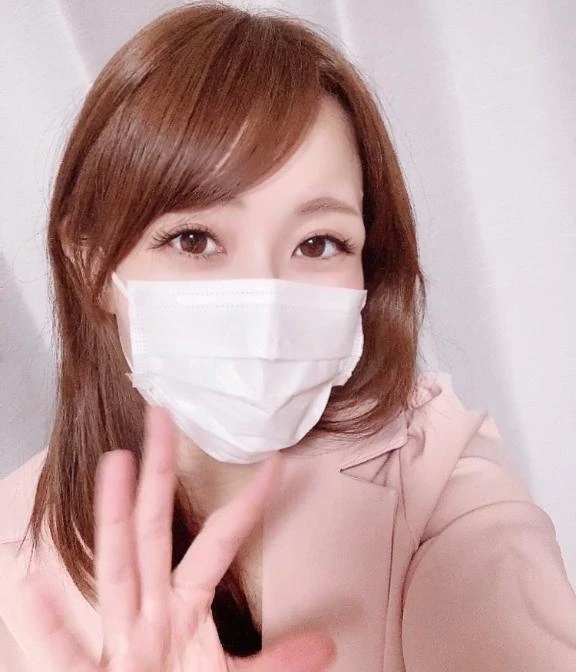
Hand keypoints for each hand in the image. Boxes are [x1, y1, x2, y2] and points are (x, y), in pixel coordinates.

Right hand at [21, 406, 335, 671]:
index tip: (275, 463)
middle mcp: (149, 609)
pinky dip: (48, 626)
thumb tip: (326, 641)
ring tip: (114, 463)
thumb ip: (273, 662)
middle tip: (162, 415)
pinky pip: (67, 654)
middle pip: (155, 530)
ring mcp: (120, 639)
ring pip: (117, 568)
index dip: (249, 504)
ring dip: (114, 517)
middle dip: (159, 473)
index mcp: (184, 606)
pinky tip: (32, 587)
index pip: (221, 541)